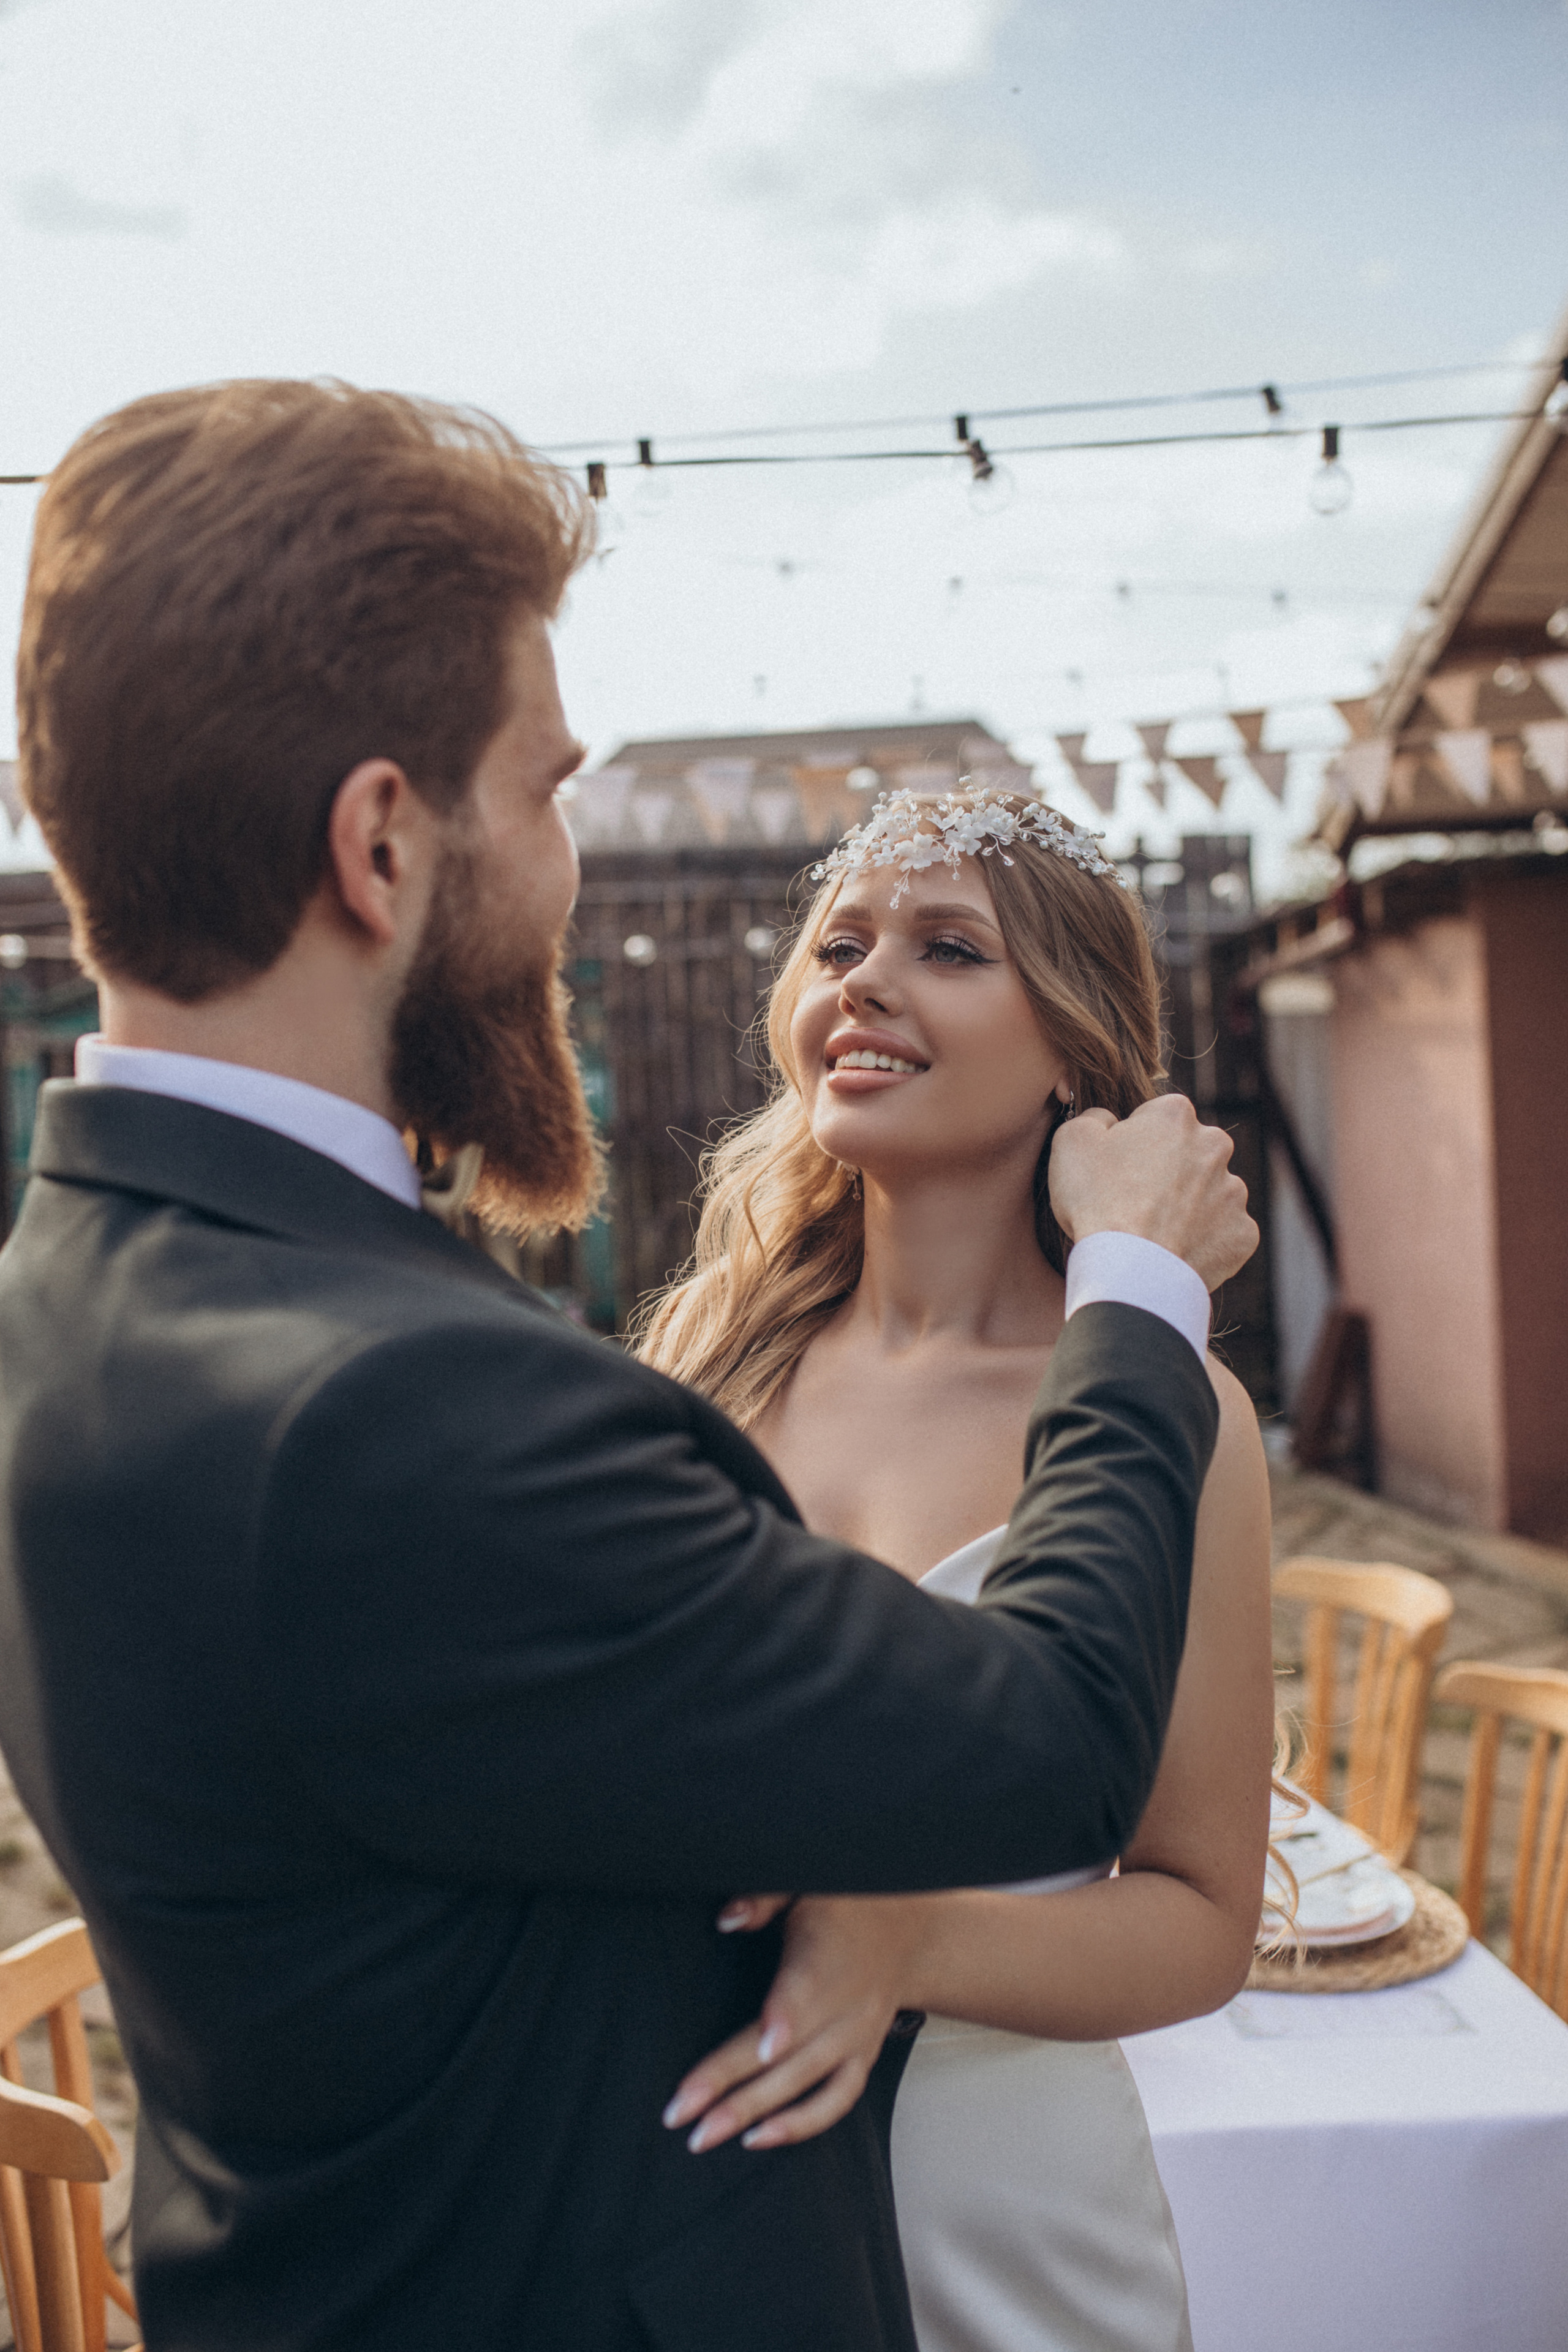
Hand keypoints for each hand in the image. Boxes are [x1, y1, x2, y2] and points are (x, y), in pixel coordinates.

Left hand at [661, 1893, 934, 2154]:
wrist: (911, 1930)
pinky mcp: (862, 2058)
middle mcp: (845, 2006)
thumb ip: (765, 1897)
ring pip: (806, 2085)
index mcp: (827, 1957)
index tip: (763, 2049)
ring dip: (755, 2114)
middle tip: (679, 2113)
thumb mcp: (808, 1883)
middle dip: (734, 2087)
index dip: (786, 2020)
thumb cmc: (847, 1903)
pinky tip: (758, 2138)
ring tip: (704, 2136)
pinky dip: (801, 2125)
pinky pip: (836, 2100)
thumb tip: (728, 1920)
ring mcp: (856, 2039)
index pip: (806, 1991)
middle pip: (790, 2054)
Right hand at [1049, 1096, 1257, 1290]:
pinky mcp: (1242, 1233)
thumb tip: (1108, 1121)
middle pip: (1189, 1153)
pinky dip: (1204, 1241)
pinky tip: (1175, 1251)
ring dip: (1188, 1206)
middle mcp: (1215, 1146)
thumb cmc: (1097, 1202)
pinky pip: (1223, 1233)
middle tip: (1135, 1201)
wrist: (1130, 1270)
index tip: (1119, 1168)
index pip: (1156, 1118)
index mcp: (1176, 1115)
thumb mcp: (1072, 1141)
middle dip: (1169, 1171)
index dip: (1134, 1143)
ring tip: (1154, 1231)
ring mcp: (1234, 1192)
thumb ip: (1094, 1118)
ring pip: (1209, 1193)